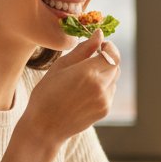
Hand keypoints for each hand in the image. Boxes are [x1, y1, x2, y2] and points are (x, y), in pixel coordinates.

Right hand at [23, 30, 120, 146]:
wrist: (45, 127)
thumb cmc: (46, 94)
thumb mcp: (60, 66)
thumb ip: (83, 49)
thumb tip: (99, 34)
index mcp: (88, 72)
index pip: (113, 54)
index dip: (109, 47)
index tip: (99, 46)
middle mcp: (100, 87)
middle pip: (115, 65)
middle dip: (106, 59)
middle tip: (90, 60)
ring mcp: (104, 100)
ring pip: (114, 79)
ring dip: (105, 73)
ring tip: (83, 79)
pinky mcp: (105, 110)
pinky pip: (110, 92)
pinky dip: (102, 87)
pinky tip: (83, 91)